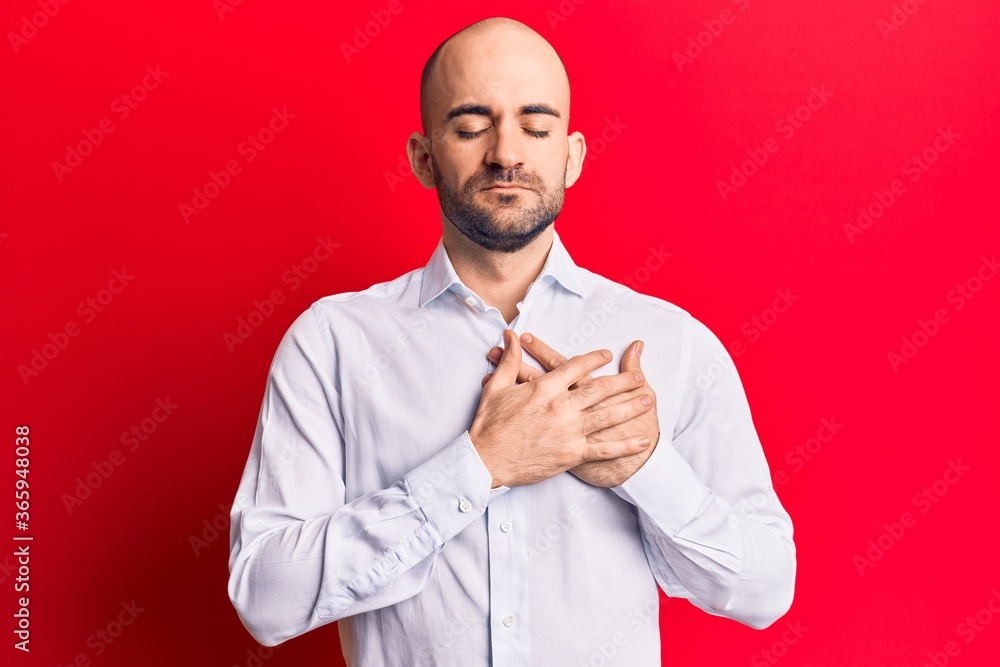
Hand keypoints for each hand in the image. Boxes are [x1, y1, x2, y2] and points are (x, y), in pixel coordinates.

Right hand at [469, 329, 654, 488]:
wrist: (485, 460)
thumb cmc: (489, 425)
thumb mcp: (496, 387)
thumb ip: (509, 360)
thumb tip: (511, 336)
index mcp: (544, 388)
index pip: (575, 366)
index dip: (594, 358)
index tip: (607, 354)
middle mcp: (561, 407)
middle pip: (599, 389)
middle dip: (623, 381)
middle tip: (640, 376)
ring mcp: (568, 431)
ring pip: (607, 415)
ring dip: (630, 406)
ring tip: (648, 399)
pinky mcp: (571, 453)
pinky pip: (604, 449)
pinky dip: (625, 445)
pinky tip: (642, 441)